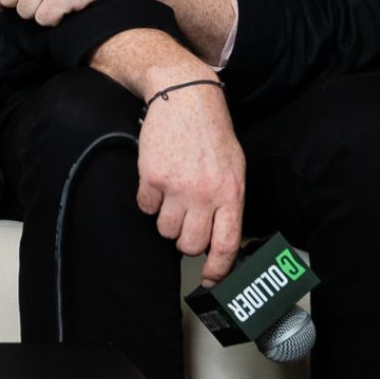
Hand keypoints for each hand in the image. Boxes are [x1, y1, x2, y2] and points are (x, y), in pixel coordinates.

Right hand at [134, 78, 244, 284]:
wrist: (185, 98)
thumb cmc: (211, 133)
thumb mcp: (234, 168)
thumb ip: (228, 202)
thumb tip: (220, 236)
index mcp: (231, 194)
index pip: (225, 245)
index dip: (218, 270)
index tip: (211, 280)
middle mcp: (205, 195)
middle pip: (189, 244)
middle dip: (185, 240)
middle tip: (185, 223)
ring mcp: (177, 187)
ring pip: (164, 229)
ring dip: (166, 219)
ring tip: (172, 196)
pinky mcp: (152, 177)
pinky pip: (145, 207)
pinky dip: (149, 199)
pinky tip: (157, 181)